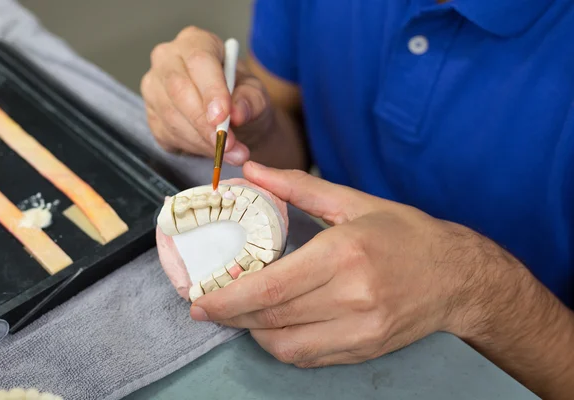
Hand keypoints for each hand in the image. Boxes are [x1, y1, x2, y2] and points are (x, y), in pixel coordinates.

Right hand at [141, 26, 273, 164]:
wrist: (231, 119)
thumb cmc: (241, 97)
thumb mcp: (256, 95)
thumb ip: (251, 101)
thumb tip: (237, 113)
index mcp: (196, 42)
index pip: (199, 61)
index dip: (211, 90)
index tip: (224, 116)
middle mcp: (167, 59)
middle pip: (178, 89)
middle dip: (203, 122)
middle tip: (226, 144)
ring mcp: (154, 87)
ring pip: (171, 116)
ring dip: (201, 141)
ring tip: (227, 152)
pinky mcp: (151, 115)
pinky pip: (167, 134)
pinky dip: (191, 148)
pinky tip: (210, 149)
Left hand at [189, 162, 514, 366]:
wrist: (457, 276)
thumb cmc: (405, 234)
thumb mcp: (353, 202)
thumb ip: (298, 187)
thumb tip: (255, 173)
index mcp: (345, 254)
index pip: (271, 288)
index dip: (228, 299)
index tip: (201, 300)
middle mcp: (353, 297)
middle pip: (272, 319)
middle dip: (231, 316)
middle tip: (208, 307)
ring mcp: (361, 329)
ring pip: (286, 345)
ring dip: (254, 333)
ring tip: (241, 314)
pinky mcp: (365, 348)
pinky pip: (309, 356)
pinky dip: (283, 344)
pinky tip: (275, 325)